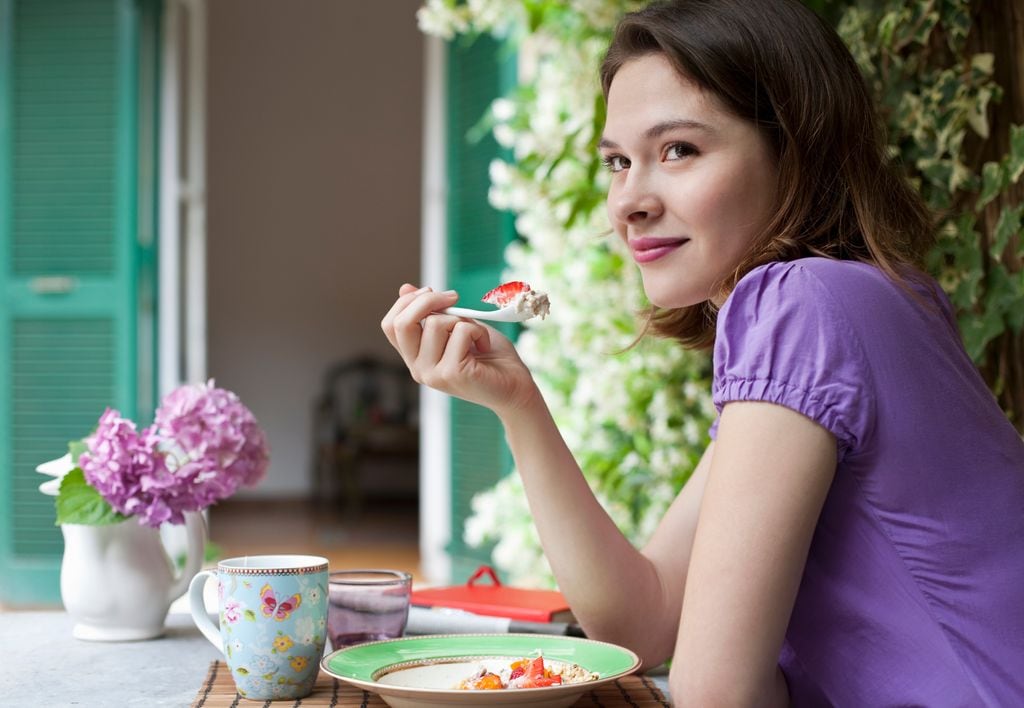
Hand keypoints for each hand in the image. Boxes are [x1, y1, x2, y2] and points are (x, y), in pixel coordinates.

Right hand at [381, 284, 540, 416]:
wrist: (516, 388)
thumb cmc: (490, 357)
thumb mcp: (457, 327)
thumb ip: (432, 313)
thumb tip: (405, 288)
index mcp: (415, 358)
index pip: (390, 325)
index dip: (407, 302)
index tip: (431, 291)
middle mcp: (418, 369)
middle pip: (402, 323)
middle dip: (428, 300)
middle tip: (454, 298)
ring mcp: (433, 374)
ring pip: (435, 323)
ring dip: (463, 320)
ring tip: (476, 336)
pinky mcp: (452, 373)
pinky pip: (460, 331)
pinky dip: (478, 331)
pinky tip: (484, 347)